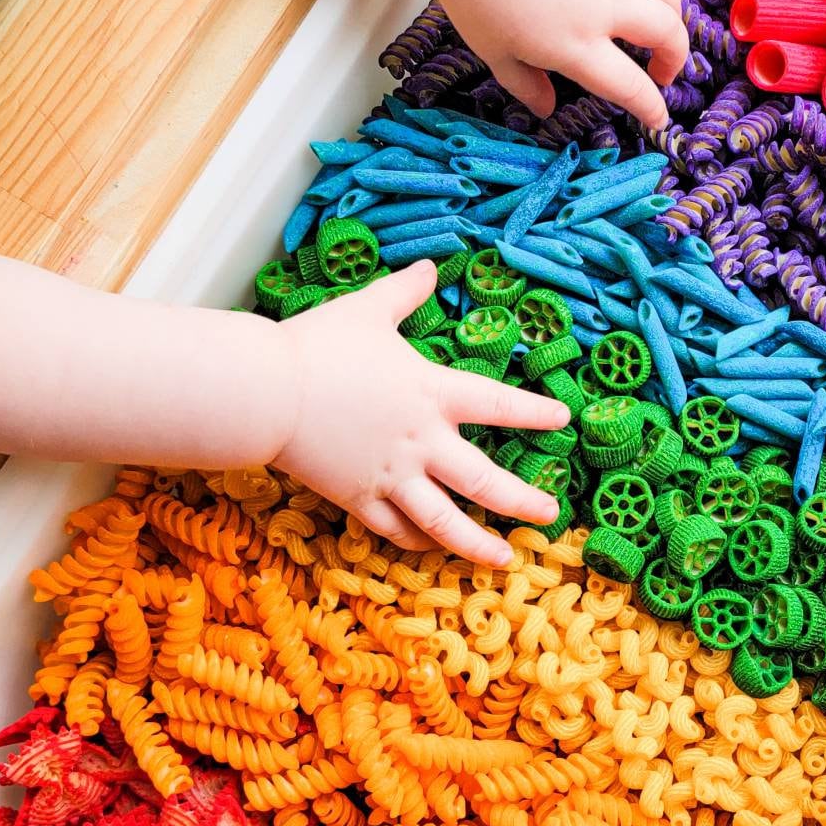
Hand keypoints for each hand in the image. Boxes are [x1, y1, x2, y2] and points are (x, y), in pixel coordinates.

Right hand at [273, 263, 569, 565]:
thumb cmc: (315, 346)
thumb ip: (404, 291)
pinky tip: (436, 547)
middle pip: (484, 481)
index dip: (534, 413)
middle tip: (550, 516)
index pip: (498, 404)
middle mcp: (421, 441)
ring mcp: (391, 476)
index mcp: (431, 393)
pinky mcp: (358, 498)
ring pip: (445, 521)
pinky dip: (419, 541)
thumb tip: (429, 266)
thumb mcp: (366, 308)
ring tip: (504, 560)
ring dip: (478, 544)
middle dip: (522, 502)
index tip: (563, 421)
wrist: (262, 391)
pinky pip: (396, 529)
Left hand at [428, 0, 689, 129]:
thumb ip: (524, 84)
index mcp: (576, 46)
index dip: (651, 107)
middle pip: (664, 32)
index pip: (629, 86)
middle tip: (663, 67)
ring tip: (663, 19)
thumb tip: (547, 109)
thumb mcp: (492, 51)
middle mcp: (603, 6)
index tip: (658, 117)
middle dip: (676, 56)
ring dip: (672, 8)